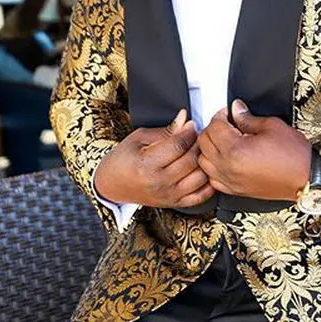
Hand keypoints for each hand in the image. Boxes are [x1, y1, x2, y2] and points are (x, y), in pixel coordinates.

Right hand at [94, 109, 213, 208]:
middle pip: (191, 160)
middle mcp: (159, 183)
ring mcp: (169, 195)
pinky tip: (204, 171)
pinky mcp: (175, 203)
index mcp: (147, 165)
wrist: (112, 185)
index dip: (189, 131)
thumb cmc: (124, 160)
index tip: (190, 125)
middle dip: (198, 144)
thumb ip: (166, 130)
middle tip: (197, 136)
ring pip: (200, 177)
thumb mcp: (139, 138)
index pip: (179, 145)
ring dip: (204, 162)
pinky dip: (208, 183)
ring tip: (198, 152)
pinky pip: (201, 195)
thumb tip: (184, 118)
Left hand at [198, 100, 310, 201]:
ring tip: (223, 140)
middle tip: (226, 123)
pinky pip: (211, 178)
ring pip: (203, 161)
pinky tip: (224, 159)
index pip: (214, 127)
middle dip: (212, 128)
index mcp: (236, 150)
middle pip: (204, 143)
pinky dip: (213, 167)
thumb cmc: (294, 156)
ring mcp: (230, 180)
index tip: (228, 112)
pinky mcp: (234, 190)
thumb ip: (248, 118)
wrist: (305, 179)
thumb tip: (236, 109)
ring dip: (209, 148)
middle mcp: (228, 167)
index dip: (220, 114)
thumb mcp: (272, 127)